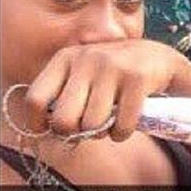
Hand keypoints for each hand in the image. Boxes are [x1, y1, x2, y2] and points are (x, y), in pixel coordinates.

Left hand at [23, 39, 186, 141]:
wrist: (156, 58)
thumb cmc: (111, 74)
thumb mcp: (82, 73)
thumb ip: (62, 95)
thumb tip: (45, 129)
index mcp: (65, 58)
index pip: (35, 98)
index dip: (37, 123)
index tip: (48, 130)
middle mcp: (86, 59)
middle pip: (63, 120)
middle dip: (74, 132)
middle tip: (86, 127)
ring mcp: (112, 67)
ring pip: (92, 126)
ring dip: (102, 132)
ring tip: (109, 120)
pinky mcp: (137, 78)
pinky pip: (121, 126)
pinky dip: (122, 133)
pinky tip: (124, 123)